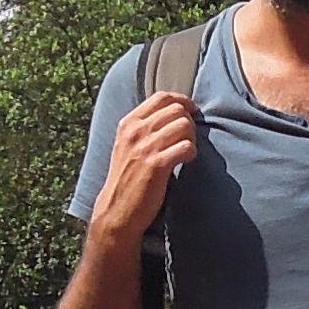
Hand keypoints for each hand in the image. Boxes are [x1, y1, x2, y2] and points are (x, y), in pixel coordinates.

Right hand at [85, 93, 198, 250]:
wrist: (116, 211)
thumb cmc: (126, 180)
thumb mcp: (127, 146)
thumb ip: (144, 128)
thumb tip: (175, 114)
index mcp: (128, 123)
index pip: (162, 97)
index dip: (183, 102)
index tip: (191, 113)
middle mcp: (135, 131)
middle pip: (177, 109)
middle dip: (189, 122)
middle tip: (188, 138)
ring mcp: (145, 147)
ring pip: (184, 125)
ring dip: (191, 138)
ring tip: (185, 152)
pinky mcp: (156, 165)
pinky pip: (186, 147)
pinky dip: (191, 153)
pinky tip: (185, 162)